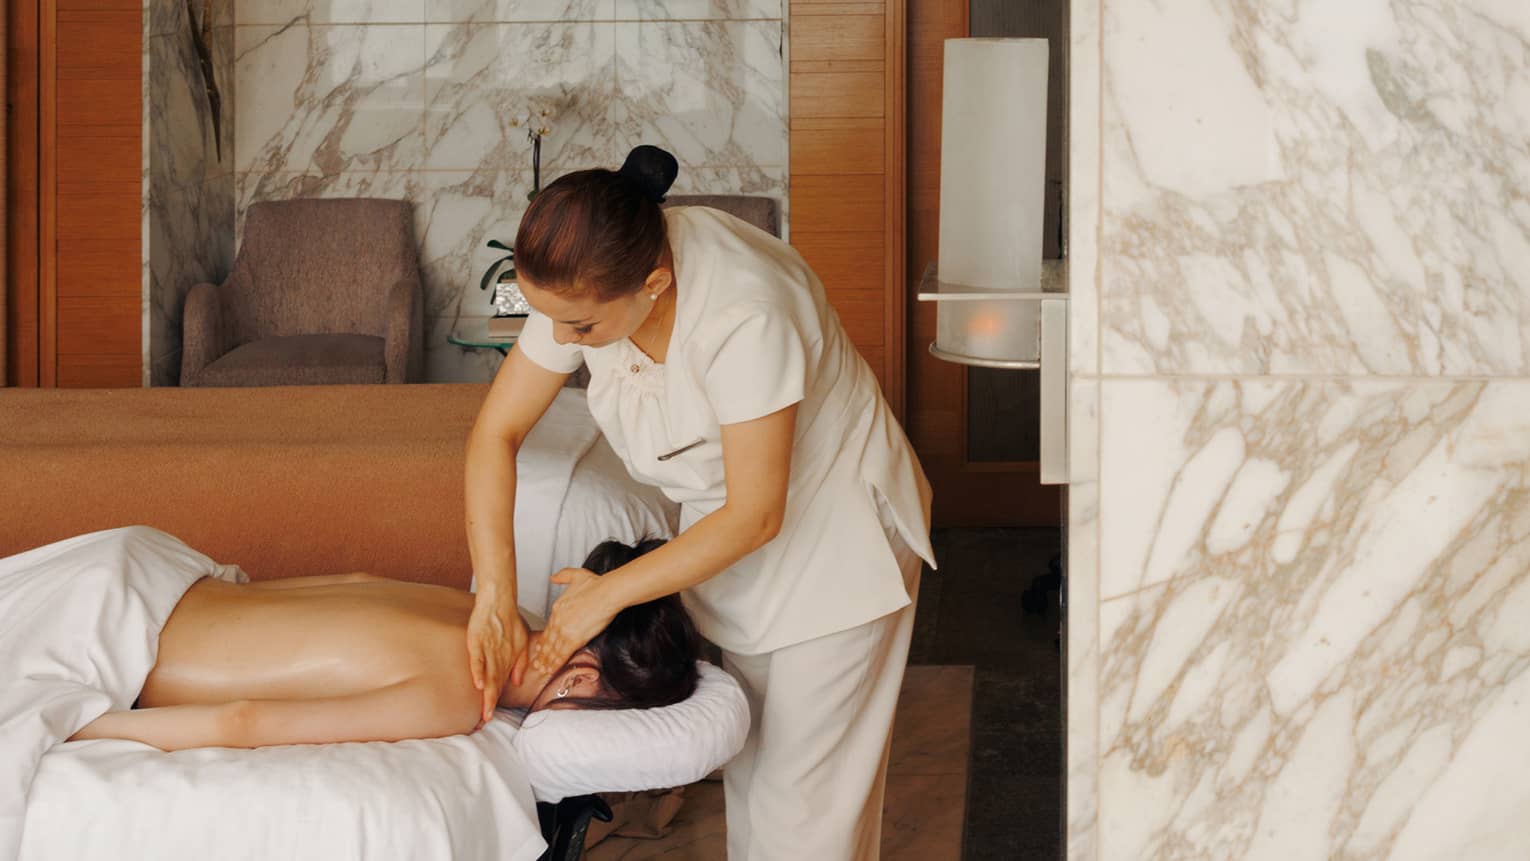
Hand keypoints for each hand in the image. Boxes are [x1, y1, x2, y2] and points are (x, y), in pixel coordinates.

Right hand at [466, 593, 530, 724]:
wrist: (500, 601)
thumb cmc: (510, 622)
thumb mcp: (521, 644)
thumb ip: (520, 663)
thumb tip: (516, 683)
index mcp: (506, 661)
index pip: (499, 686)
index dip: (494, 702)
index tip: (489, 719)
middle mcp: (497, 658)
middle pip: (494, 685)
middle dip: (489, 704)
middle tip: (486, 720)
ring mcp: (488, 650)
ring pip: (488, 675)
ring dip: (487, 694)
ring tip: (484, 710)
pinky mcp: (478, 641)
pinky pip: (478, 658)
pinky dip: (479, 671)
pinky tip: (479, 684)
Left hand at [530, 568, 618, 675]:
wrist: (606, 593)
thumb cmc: (596, 585)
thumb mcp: (575, 575)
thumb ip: (562, 576)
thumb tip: (553, 578)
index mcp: (558, 608)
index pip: (548, 627)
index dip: (543, 639)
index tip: (540, 646)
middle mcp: (558, 620)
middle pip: (548, 641)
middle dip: (542, 654)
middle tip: (537, 663)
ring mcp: (565, 631)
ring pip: (553, 650)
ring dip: (547, 661)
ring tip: (542, 670)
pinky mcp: (574, 639)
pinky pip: (562, 655)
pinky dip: (555, 664)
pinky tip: (551, 670)